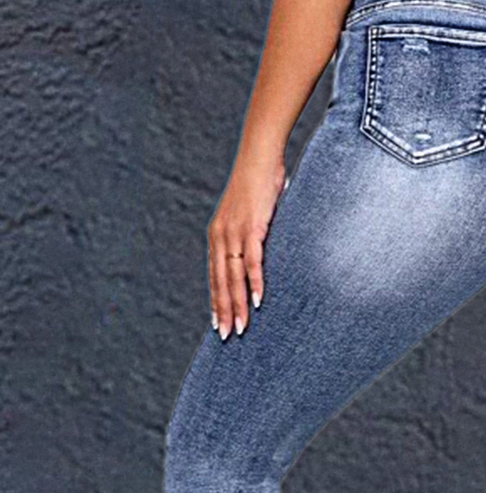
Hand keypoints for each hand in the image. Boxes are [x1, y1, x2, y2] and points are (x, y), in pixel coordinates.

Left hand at [207, 154, 286, 340]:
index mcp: (218, 236)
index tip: (218, 323)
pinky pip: (252, 261)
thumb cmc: (259, 184)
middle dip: (224, 311)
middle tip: (227, 336)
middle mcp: (221, 236)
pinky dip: (255, 282)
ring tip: (241, 327)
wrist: (259, 156)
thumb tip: (263, 252)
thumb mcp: (251, 215)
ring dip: (237, 304)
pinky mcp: (251, 227)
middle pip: (220, 282)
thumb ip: (252, 236)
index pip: (215, 276)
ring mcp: (235, 233)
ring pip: (233, 277)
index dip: (216, 301)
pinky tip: (257, 301)